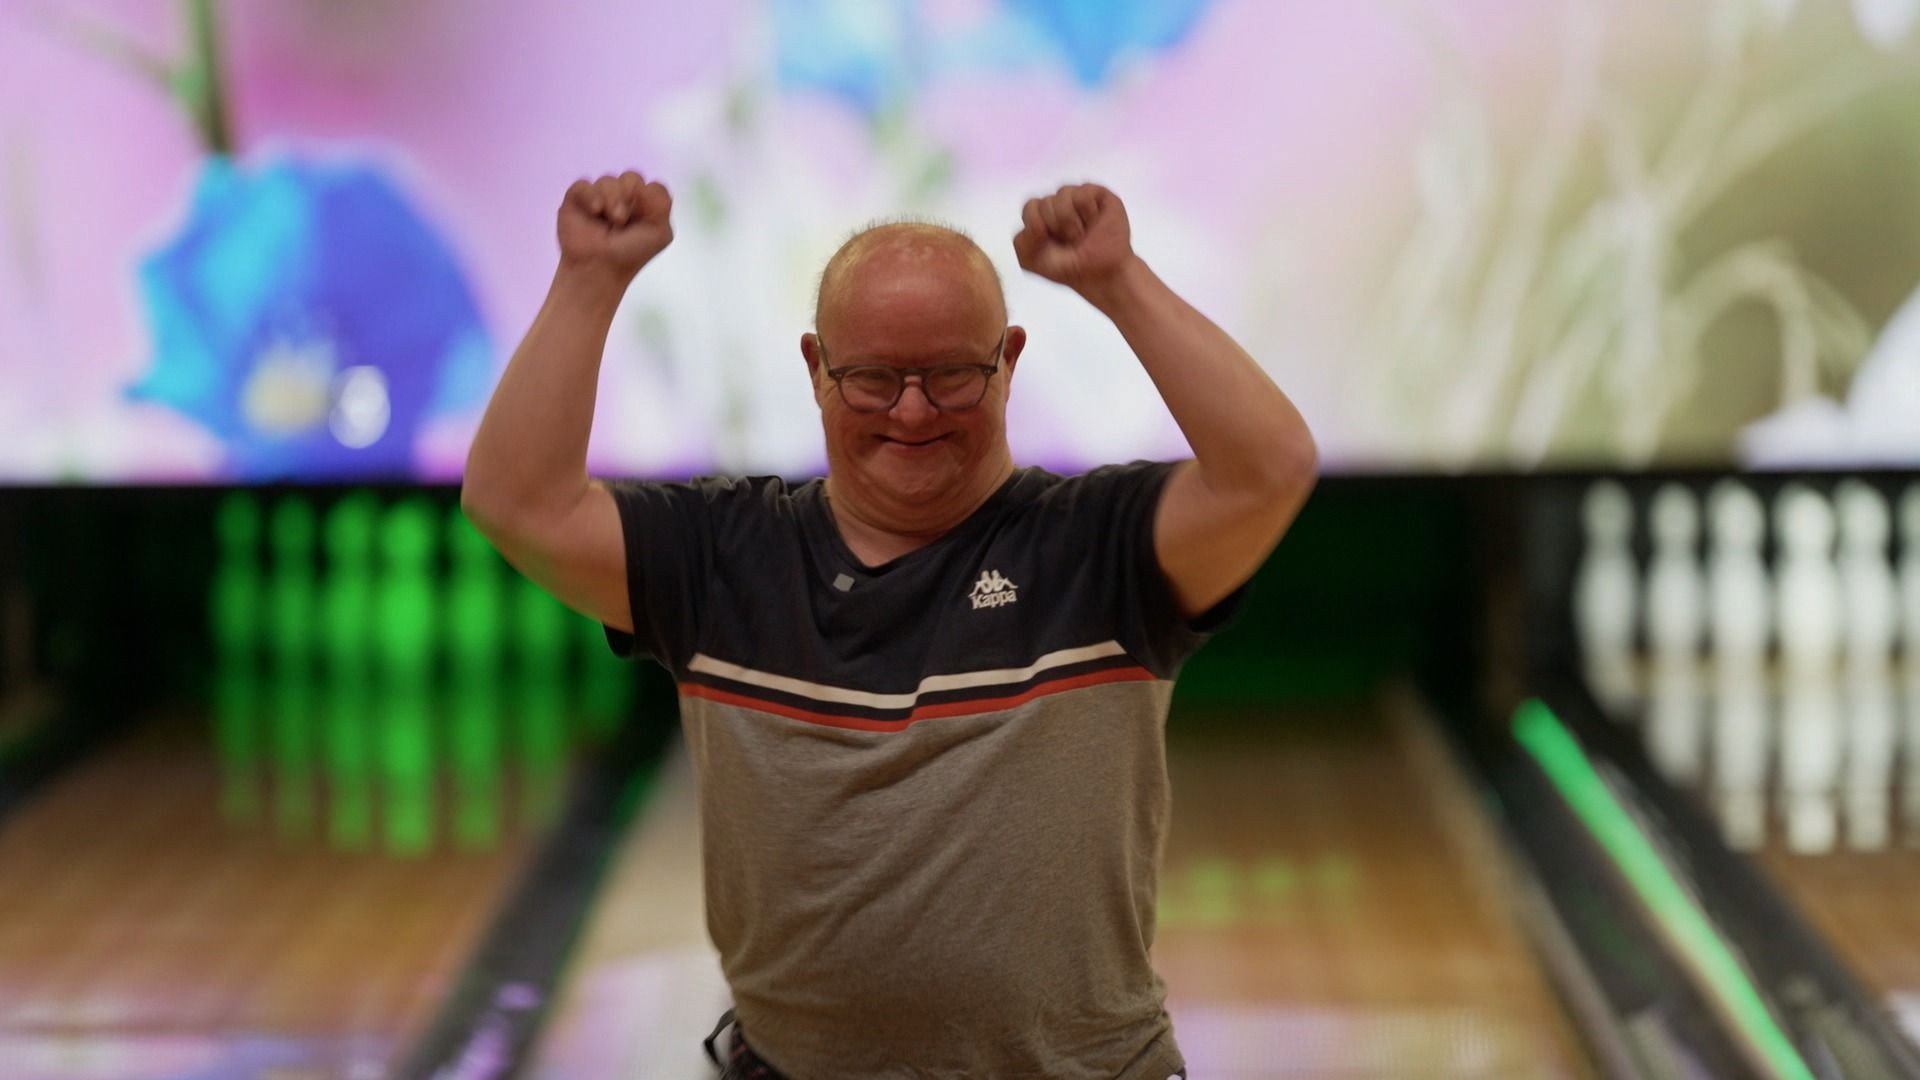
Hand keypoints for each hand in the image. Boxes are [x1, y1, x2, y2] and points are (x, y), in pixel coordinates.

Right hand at [557, 171, 672, 280]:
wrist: (601, 268)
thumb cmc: (630, 254)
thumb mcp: (660, 233)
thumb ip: (662, 203)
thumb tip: (642, 183)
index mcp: (644, 205)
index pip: (651, 186)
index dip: (649, 198)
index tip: (645, 218)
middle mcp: (622, 198)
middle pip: (631, 178)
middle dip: (629, 196)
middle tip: (623, 220)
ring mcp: (599, 197)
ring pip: (608, 180)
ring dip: (612, 199)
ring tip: (611, 221)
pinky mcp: (577, 199)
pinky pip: (583, 184)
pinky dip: (591, 195)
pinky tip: (596, 211)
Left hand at [1013, 183, 1134, 294]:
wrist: (1099, 276)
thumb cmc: (1068, 268)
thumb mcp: (1031, 261)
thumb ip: (1020, 242)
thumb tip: (1037, 224)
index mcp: (1040, 215)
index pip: (1031, 206)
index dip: (1038, 225)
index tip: (1049, 244)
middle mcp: (1058, 203)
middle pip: (1046, 202)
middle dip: (1056, 227)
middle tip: (1070, 242)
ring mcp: (1078, 197)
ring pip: (1063, 194)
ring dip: (1071, 222)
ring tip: (1083, 234)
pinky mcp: (1099, 195)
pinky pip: (1083, 194)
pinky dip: (1087, 213)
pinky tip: (1094, 223)